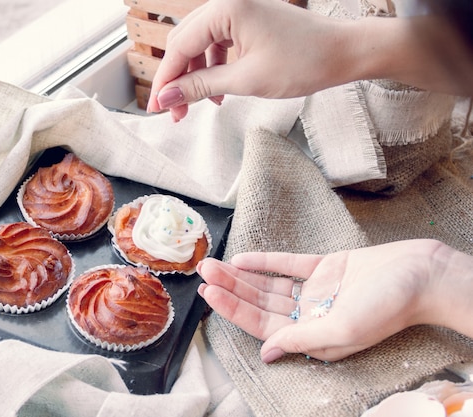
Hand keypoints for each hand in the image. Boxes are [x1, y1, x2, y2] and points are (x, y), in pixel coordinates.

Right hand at [146, 0, 355, 120]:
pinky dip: (213, 68)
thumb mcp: (245, 80)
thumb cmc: (304, 61)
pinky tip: (219, 92)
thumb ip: (200, 86)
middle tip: (174, 111)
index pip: (179, 47)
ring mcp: (238, 10)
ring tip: (197, 105)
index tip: (156, 108)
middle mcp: (227, 3)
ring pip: (199, 45)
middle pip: (185, 43)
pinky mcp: (248, 21)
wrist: (343, 53)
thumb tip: (167, 97)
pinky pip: (217, 44)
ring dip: (195, 76)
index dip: (165, 80)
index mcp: (226, 9)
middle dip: (177, 79)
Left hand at [197, 239, 457, 362]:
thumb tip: (269, 352)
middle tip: (203, 272)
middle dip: (231, 289)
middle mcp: (311, 315)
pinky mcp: (326, 268)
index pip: (263, 325)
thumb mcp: (343, 329)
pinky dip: (266, 262)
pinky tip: (243, 259)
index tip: (209, 294)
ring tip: (214, 264)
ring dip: (242, 275)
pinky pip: (289, 265)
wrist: (422, 272)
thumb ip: (303, 338)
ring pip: (269, 284)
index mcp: (314, 335)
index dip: (234, 310)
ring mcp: (318, 290)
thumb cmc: (389, 306)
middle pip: (261, 303)